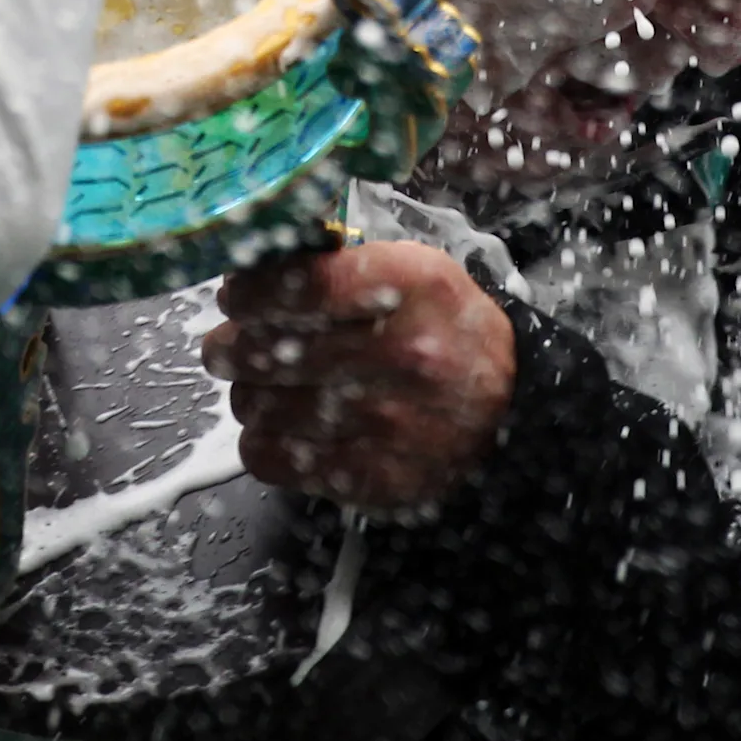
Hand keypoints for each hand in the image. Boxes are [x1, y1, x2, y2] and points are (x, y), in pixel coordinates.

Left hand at [201, 242, 515, 512]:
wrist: (510, 406)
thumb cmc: (442, 328)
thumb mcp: (409, 269)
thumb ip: (332, 262)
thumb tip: (248, 266)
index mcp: (413, 286)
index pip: (297, 286)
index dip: (248, 294)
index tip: (236, 298)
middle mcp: (405, 352)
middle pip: (264, 351)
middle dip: (230, 347)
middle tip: (229, 346)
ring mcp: (390, 422)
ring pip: (258, 407)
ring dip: (248, 394)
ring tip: (265, 386)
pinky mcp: (374, 477)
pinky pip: (271, 459)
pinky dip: (262, 441)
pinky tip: (284, 427)